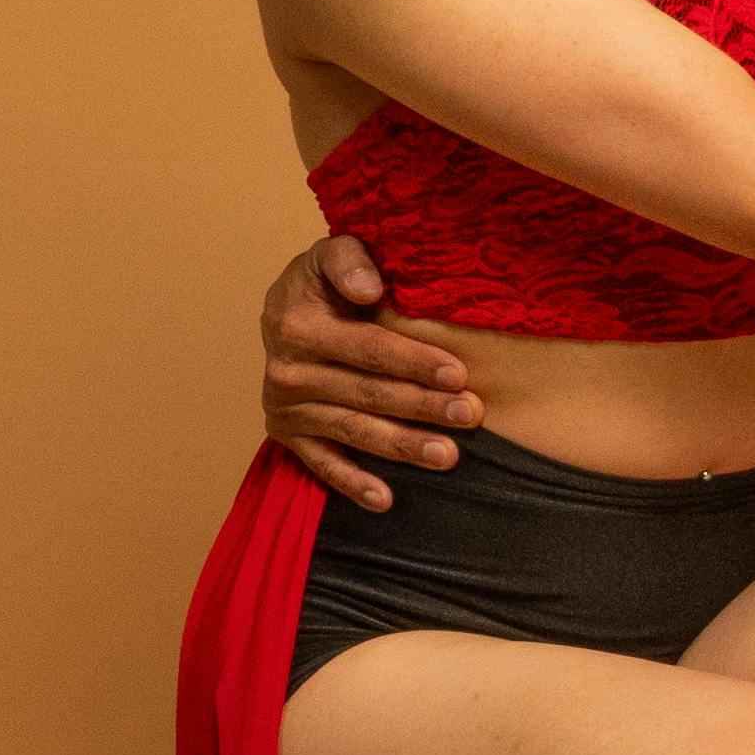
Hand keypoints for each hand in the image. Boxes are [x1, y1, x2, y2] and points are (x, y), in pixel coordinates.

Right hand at [257, 235, 479, 512]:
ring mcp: (285, 407)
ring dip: (402, 447)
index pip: (367, 348)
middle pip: (367, 393)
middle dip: (423, 406)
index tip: (458, 373)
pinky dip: (352, 484)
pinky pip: (322, 465)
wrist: (287, 310)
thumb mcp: (330, 255)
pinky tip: (385, 499)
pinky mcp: (286, 434)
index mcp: (296, 324)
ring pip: (354, 431)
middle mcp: (286, 370)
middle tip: (470, 415)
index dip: (413, 361)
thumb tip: (369, 289)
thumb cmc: (324, 282)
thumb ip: (348, 260)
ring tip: (448, 456)